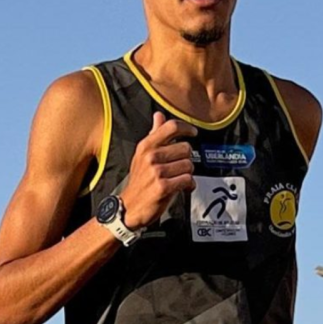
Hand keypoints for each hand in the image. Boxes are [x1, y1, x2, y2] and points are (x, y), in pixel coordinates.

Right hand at [120, 112, 196, 229]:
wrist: (129, 208)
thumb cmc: (139, 181)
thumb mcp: (142, 155)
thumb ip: (153, 135)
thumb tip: (159, 115)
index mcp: (146, 146)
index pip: (171, 127)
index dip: (186, 128)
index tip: (193, 132)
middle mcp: (151, 156)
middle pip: (185, 148)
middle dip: (187, 159)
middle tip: (180, 167)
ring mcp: (157, 172)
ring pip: (189, 165)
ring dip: (188, 173)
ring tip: (179, 179)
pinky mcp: (163, 187)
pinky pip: (188, 179)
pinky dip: (189, 185)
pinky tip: (183, 187)